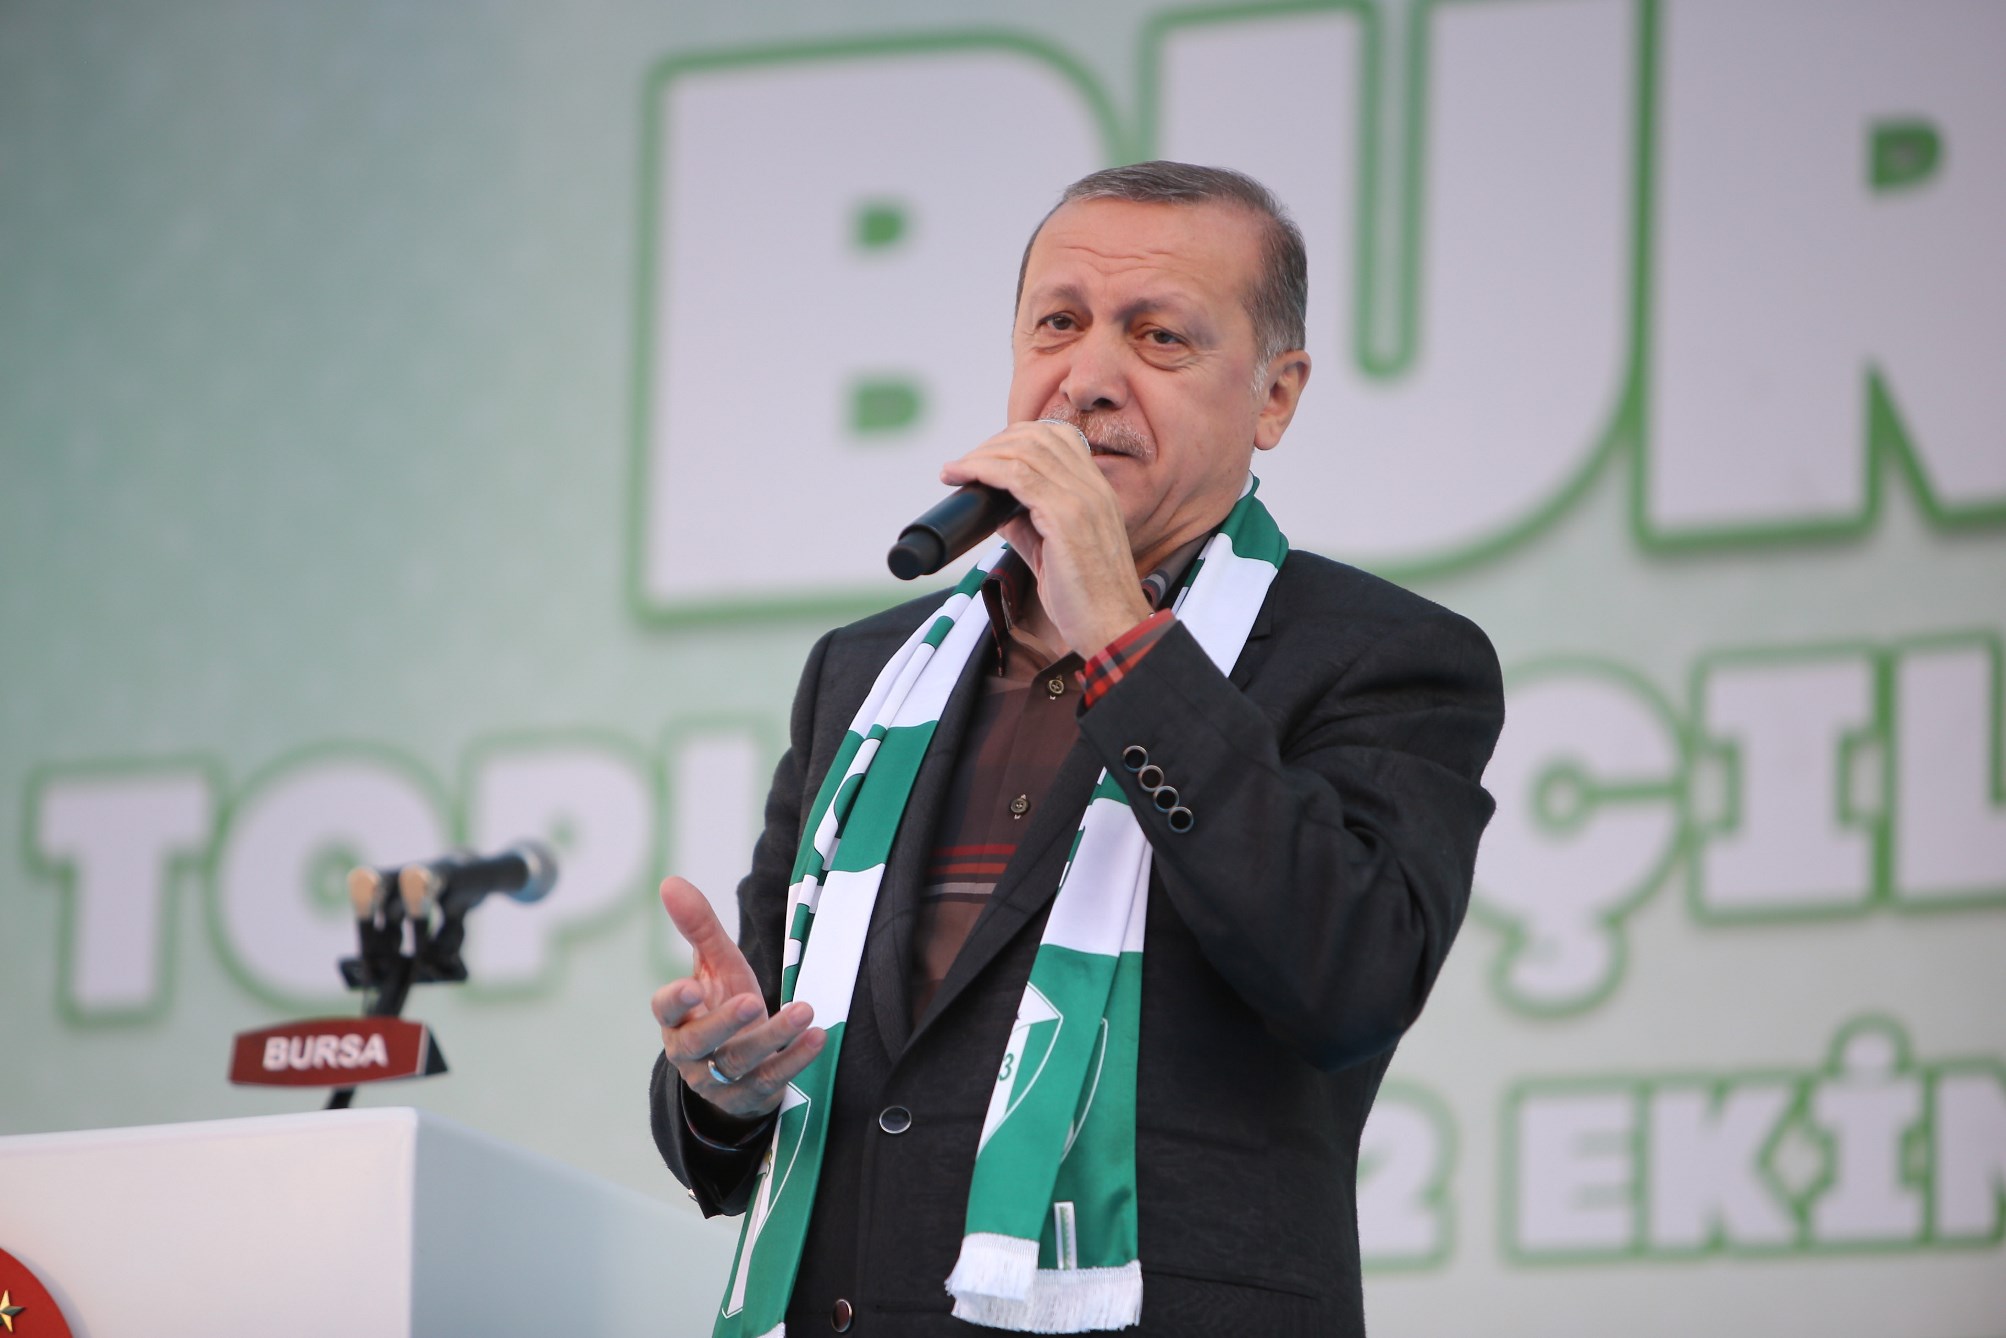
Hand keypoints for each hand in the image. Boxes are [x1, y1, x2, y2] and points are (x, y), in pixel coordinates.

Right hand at [651, 876, 824, 1119]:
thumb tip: (670, 881)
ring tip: (805, 1011)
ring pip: (739, 1062)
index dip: (675, 1002)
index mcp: (677, 1020)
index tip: (693, 988)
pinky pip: (771, 1081)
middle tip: (751, 1001)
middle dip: (724, 1023)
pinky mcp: (750, 1096)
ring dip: (773, 1037)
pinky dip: (795, 1060)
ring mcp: (719, 1080)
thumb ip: (698, 927)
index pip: (665, 1011)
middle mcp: (691, 1053)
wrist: (739, 1066)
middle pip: (699, 1043)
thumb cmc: (721, 1004)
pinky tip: (818, 1038)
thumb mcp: (714, 966)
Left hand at [940, 420, 1151, 655]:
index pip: (1057, 438)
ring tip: (956, 470)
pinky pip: (1016, 476)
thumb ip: (1028, 524)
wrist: (1113, 628)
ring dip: (982, 455)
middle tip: (964, 465)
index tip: (986, 459)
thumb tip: (996, 510)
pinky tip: (964, 477)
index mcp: (1097, 491)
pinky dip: (984, 470)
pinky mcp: (1065, 516)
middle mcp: (1093, 486)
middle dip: (994, 444)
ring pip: (1024, 450)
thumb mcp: (1053, 551)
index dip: (1016, 439)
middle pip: (1038, 436)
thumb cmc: (1086, 599)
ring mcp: (1082, 498)